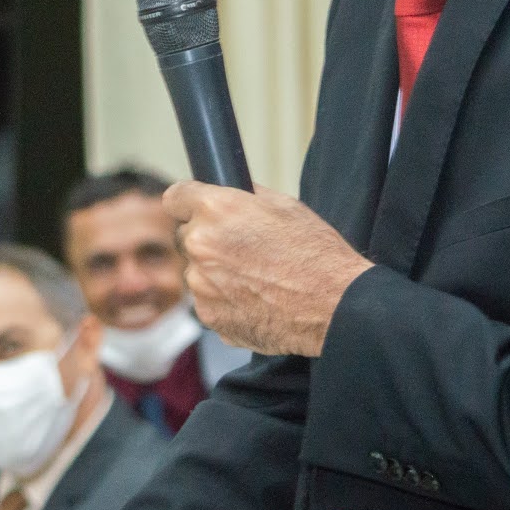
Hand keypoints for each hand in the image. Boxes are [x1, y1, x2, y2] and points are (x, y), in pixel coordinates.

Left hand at [165, 182, 372, 356]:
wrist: (334, 307)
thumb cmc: (316, 255)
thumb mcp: (285, 206)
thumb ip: (245, 198)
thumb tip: (227, 193)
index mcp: (216, 210)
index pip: (175, 198)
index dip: (188, 204)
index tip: (195, 210)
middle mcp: (200, 245)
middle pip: (187, 237)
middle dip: (208, 240)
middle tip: (243, 250)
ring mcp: (201, 284)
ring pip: (198, 272)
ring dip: (216, 273)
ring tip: (257, 279)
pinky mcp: (209, 316)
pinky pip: (209, 302)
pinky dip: (225, 300)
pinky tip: (257, 299)